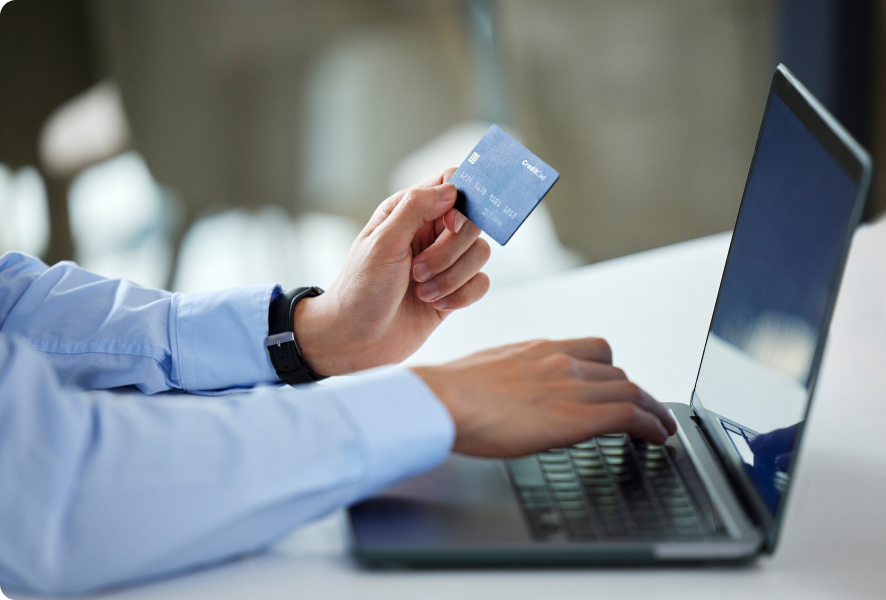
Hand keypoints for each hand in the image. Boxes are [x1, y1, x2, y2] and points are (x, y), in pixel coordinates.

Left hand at [294, 169, 489, 375]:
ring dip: (452, 277)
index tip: (451, 225)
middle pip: (472, 222)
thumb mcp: (383, 242)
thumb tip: (452, 190)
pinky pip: (481, 283)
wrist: (357, 339)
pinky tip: (437, 305)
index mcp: (408, 212)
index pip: (452, 183)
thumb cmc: (360, 289)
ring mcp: (444, 262)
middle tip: (417, 271)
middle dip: (450, 252)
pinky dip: (462, 296)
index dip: (462, 201)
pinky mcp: (454, 290)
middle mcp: (429, 232)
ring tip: (422, 291)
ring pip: (480, 253)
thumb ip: (416, 208)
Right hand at [411, 338, 677, 456]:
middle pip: (617, 372)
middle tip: (641, 410)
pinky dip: (652, 425)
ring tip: (662, 426)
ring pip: (632, 390)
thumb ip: (511, 376)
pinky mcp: (578, 415)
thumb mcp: (486, 371)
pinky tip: (658, 437)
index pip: (593, 350)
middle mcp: (561, 361)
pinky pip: (631, 414)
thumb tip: (510, 394)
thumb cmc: (451, 391)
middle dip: (632, 392)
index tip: (615, 385)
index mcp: (538, 349)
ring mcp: (571, 386)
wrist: (444, 399)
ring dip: (652, 410)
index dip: (611, 371)